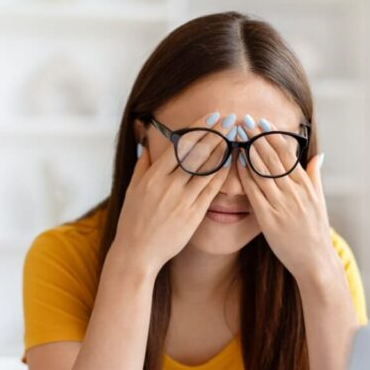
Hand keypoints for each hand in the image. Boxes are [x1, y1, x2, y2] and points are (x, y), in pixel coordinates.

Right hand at [113, 113, 229, 273]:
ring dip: (223, 151)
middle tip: (231, 119)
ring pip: (207, 170)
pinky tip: (232, 163)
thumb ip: (142, 166)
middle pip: (197, 153)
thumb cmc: (133, 221)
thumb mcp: (133, 189)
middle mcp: (168, 186)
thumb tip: (147, 145)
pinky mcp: (193, 215)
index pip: (181, 145)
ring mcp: (182, 200)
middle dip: (216, 133)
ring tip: (236, 137)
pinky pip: (211, 190)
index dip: (200, 128)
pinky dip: (222, 174)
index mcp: (153, 176)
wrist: (137, 253)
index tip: (213, 116)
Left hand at [236, 117, 336, 281]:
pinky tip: (236, 163)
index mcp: (305, 186)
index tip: (261, 122)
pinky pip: (255, 193)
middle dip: (257, 137)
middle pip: (273, 158)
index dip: (272, 136)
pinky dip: (245, 176)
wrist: (315, 260)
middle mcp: (294, 192)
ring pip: (262, 172)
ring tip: (237, 135)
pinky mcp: (270, 219)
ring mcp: (282, 205)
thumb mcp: (320, 201)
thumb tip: (318, 156)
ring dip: (248, 151)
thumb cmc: (315, 232)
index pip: (287, 154)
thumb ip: (315, 177)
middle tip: (244, 120)